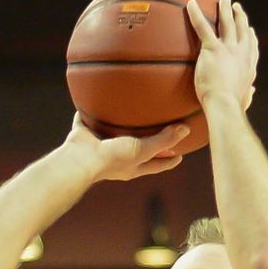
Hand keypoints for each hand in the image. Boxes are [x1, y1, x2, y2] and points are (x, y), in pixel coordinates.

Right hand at [62, 114, 187, 181]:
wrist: (81, 159)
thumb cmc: (112, 158)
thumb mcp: (142, 149)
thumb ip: (163, 140)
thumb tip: (186, 129)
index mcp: (131, 167)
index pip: (155, 165)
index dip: (168, 161)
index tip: (180, 156)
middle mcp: (117, 159)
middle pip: (136, 151)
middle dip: (147, 144)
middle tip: (161, 132)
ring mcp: (100, 148)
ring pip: (113, 137)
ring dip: (120, 128)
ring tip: (128, 114)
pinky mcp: (84, 136)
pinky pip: (88, 122)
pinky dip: (90, 114)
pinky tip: (94, 101)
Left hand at [186, 0, 257, 110]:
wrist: (225, 105)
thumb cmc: (233, 108)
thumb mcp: (244, 100)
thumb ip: (247, 94)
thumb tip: (252, 92)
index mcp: (248, 66)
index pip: (251, 47)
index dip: (250, 37)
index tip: (249, 29)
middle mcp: (242, 53)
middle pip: (241, 29)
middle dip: (239, 16)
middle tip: (236, 6)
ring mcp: (228, 49)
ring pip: (227, 22)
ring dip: (225, 8)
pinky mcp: (213, 49)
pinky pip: (203, 27)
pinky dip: (196, 14)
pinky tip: (191, 3)